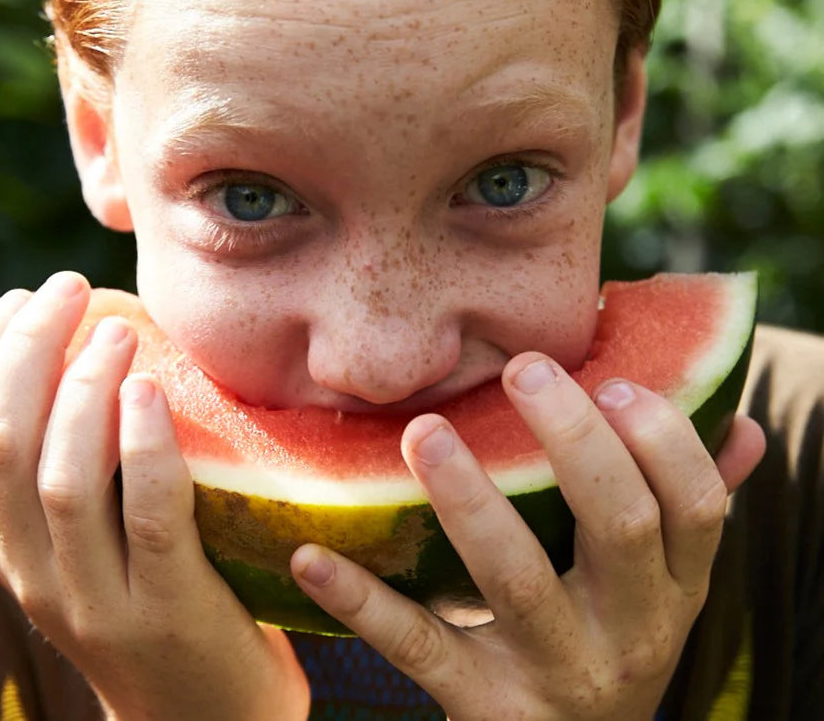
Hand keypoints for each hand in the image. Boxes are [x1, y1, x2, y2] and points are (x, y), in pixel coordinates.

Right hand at [0, 272, 308, 720]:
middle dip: (27, 351)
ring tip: (117, 331)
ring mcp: (95, 598)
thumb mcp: (90, 534)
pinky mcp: (167, 608)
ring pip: (62, 479)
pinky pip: (148, 514)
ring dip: (84, 390)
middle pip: (0, 446)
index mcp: (3, 546)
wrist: (204, 716)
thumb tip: (71, 342)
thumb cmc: (153, 593)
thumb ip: (72, 456)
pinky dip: (143, 446)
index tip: (16, 301)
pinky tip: (150, 392)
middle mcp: (30, 573)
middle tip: (69, 289)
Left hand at [291, 352, 764, 720]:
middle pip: (619, 525)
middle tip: (520, 369)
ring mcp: (557, 674)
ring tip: (424, 431)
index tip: (606, 376)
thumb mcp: (663, 584)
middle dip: (574, 440)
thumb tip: (745, 426)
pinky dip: (364, 603)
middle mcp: (631, 633)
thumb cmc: (612, 635)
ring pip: (518, 579)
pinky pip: (421, 648)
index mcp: (676, 588)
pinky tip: (311, 556)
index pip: (696, 504)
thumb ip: (692, 506)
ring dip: (471, 499)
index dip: (661, 436)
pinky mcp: (486, 708)